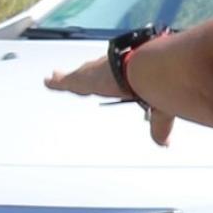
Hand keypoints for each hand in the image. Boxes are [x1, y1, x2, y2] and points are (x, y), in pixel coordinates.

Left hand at [45, 55, 174, 145]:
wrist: (147, 70)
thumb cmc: (156, 82)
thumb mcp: (160, 108)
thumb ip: (159, 126)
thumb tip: (164, 142)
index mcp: (129, 77)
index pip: (116, 78)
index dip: (109, 79)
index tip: (108, 78)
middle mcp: (110, 71)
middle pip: (93, 73)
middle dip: (85, 75)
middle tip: (76, 76)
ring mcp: (94, 74)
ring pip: (77, 76)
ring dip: (68, 78)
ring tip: (57, 77)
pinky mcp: (82, 78)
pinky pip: (65, 80)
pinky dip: (57, 82)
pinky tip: (48, 81)